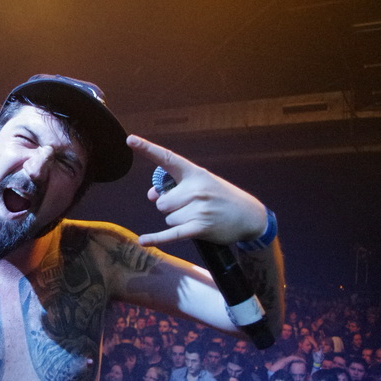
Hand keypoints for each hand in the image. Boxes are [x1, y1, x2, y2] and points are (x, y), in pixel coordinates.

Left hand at [126, 135, 266, 246]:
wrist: (250, 216)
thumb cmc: (220, 198)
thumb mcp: (200, 185)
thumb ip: (174, 187)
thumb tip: (151, 195)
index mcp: (195, 173)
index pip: (168, 158)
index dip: (148, 149)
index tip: (130, 140)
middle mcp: (196, 189)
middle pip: (162, 202)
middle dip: (170, 208)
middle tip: (192, 207)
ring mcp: (198, 208)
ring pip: (167, 218)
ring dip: (178, 221)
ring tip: (199, 217)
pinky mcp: (199, 227)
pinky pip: (171, 234)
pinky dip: (156, 238)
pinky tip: (143, 241)